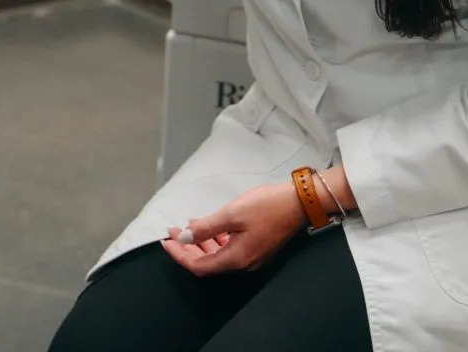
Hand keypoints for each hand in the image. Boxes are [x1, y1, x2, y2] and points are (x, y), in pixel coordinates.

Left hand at [162, 182, 306, 275]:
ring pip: (218, 255)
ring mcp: (251, 256)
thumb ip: (206, 228)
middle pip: (207, 263)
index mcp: (236, 259)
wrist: (300, 202)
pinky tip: (208, 225)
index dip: (180, 255)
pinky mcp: (256, 247)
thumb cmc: (268, 206)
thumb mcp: (231, 214)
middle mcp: (243, 263)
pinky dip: (214, 239)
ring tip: (187, 227)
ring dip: (200, 243)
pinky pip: (228, 248)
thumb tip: (186, 237)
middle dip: (188, 248)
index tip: (167, 241)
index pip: (199, 266)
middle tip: (174, 233)